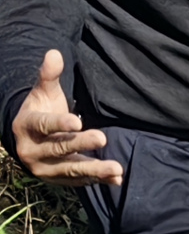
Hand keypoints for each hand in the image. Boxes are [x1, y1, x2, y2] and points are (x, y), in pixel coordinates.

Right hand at [12, 50, 122, 186]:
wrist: (27, 138)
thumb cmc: (40, 109)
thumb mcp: (42, 92)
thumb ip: (49, 75)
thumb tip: (54, 53)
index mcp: (28, 127)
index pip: (44, 125)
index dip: (59, 123)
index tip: (77, 121)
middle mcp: (34, 151)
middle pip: (59, 148)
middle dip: (80, 144)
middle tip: (102, 138)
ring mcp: (45, 168)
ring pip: (70, 169)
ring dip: (94, 170)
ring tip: (116, 169)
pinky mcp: (58, 178)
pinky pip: (78, 181)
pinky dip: (97, 180)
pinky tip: (116, 180)